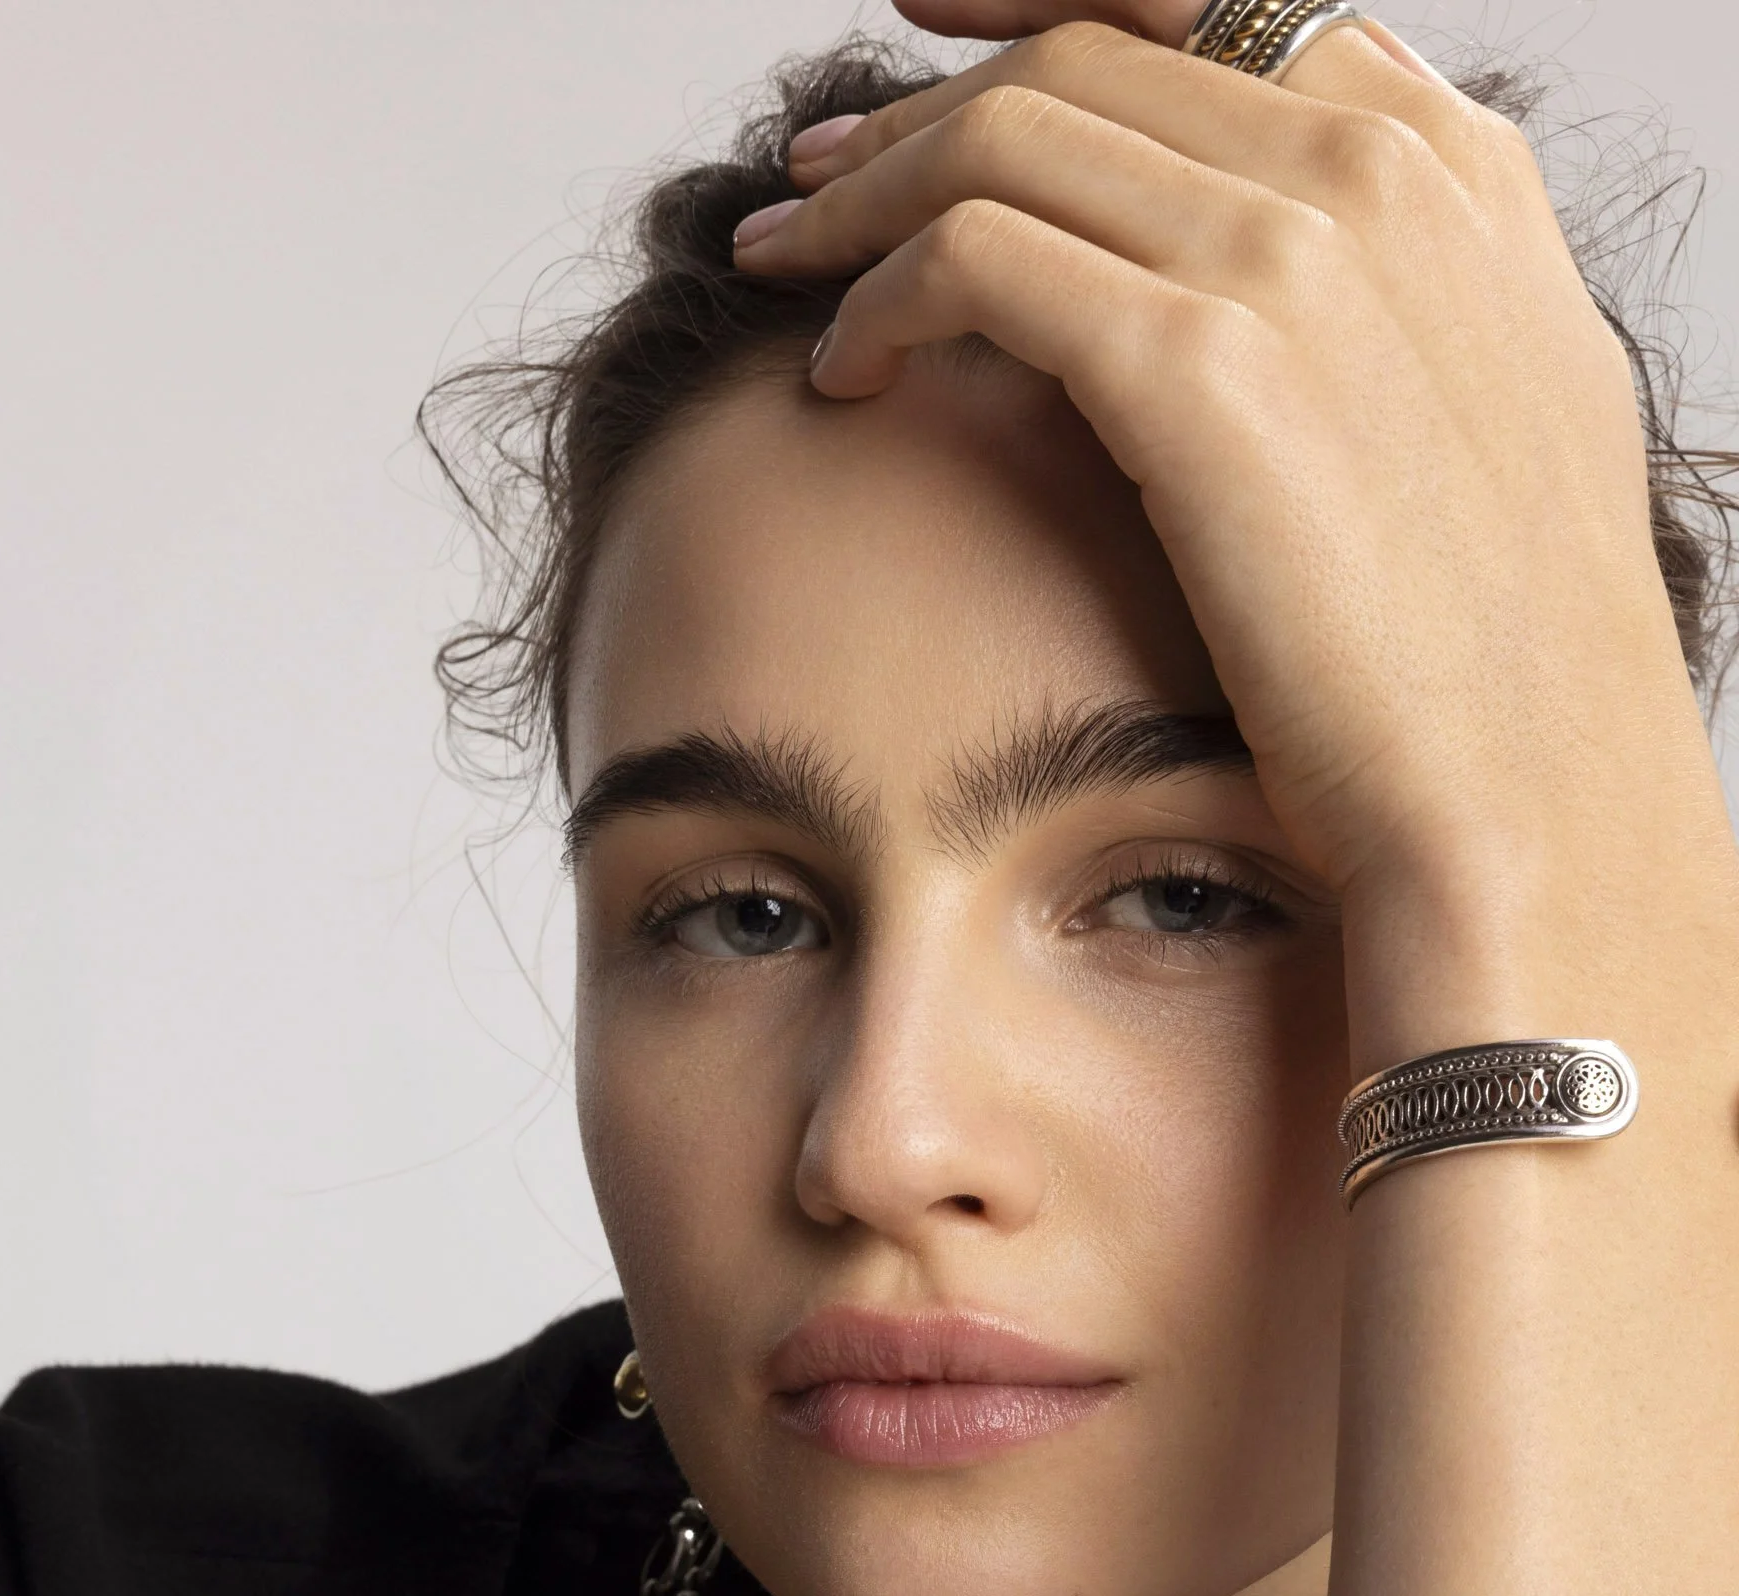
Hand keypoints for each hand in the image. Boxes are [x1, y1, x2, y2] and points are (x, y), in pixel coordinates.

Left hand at [730, 10, 1722, 1035]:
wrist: (1527, 799)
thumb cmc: (1497, 673)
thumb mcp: (1495, 426)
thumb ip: (1401, 308)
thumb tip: (1305, 282)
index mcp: (1446, 169)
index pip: (1213, 3)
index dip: (1045, 4)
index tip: (931, 38)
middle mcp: (1374, 172)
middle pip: (1084, 61)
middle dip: (920, 107)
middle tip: (814, 176)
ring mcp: (1289, 256)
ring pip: (1006, 137)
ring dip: (866, 193)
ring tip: (785, 258)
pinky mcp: (1198, 369)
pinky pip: (974, 262)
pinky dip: (879, 297)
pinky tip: (839, 370)